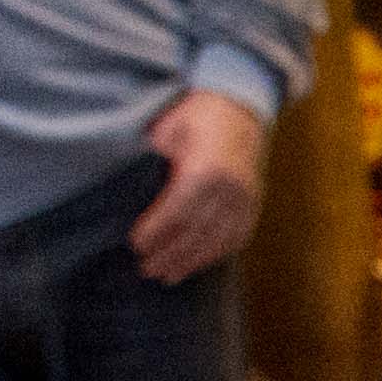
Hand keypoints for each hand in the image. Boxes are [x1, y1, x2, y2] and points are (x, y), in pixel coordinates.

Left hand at [129, 87, 270, 282]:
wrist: (240, 105)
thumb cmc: (197, 114)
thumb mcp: (168, 130)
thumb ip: (153, 161)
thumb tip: (127, 192)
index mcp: (207, 168)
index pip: (178, 209)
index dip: (156, 231)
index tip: (135, 245)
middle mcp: (230, 188)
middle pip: (197, 231)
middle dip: (170, 254)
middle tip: (146, 269)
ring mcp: (246, 198)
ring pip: (218, 239)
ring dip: (191, 261)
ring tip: (167, 276)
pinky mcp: (254, 203)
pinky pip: (237, 237)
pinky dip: (217, 254)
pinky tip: (197, 265)